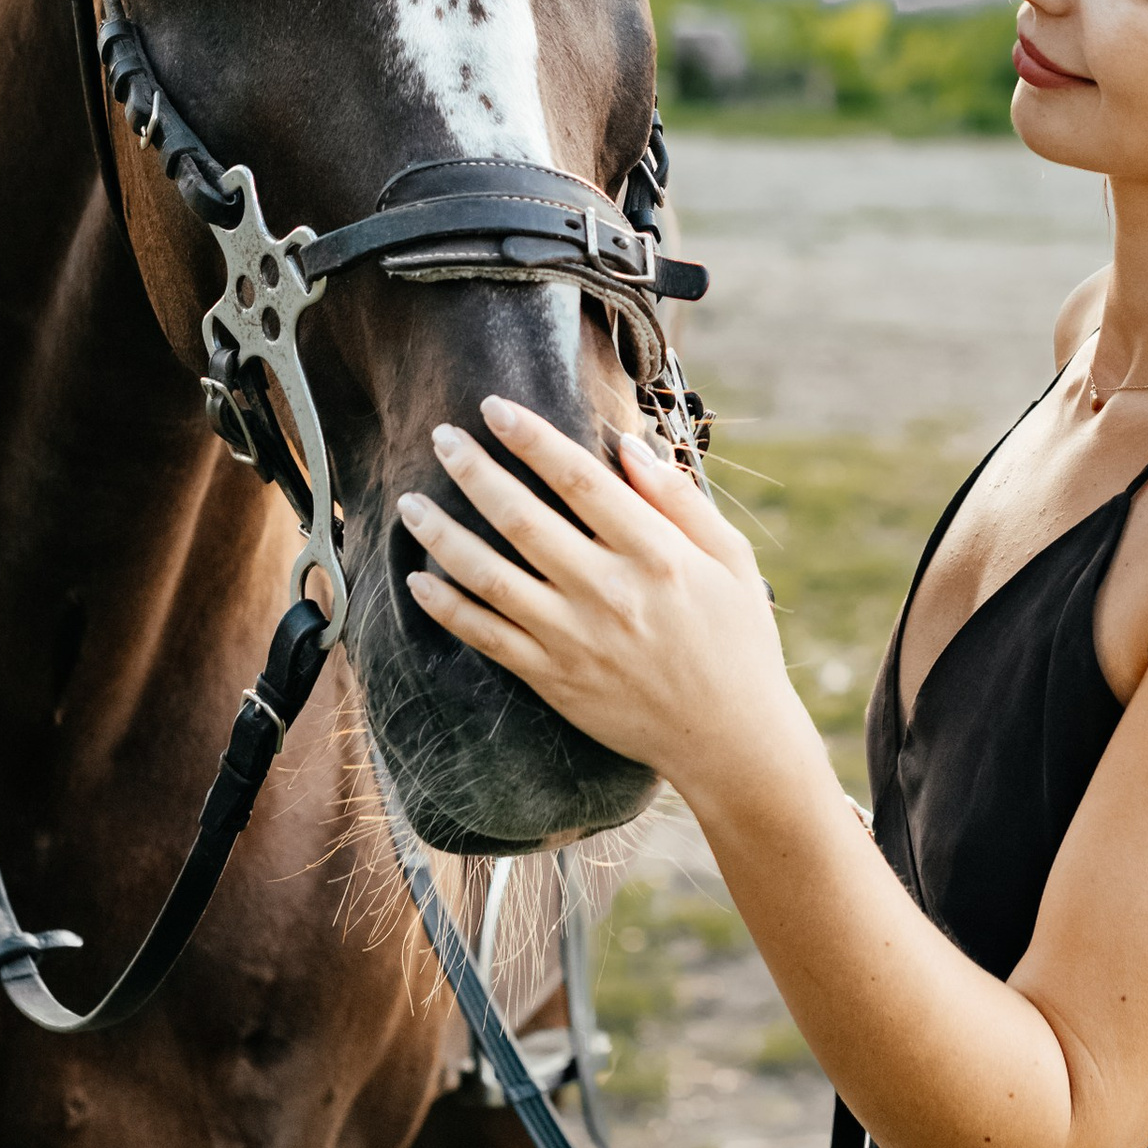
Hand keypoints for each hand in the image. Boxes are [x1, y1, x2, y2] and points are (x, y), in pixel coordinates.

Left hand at [397, 401, 816, 814]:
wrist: (728, 739)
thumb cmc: (737, 639)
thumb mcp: (731, 558)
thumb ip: (679, 499)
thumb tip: (629, 445)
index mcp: (655, 553)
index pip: (579, 480)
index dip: (531, 439)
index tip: (494, 408)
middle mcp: (608, 591)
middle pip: (522, 519)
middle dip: (473, 472)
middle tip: (440, 438)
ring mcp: (574, 638)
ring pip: (490, 577)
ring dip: (443, 535)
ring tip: (411, 503)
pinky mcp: (553, 678)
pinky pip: (486, 638)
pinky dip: (447, 608)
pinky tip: (418, 580)